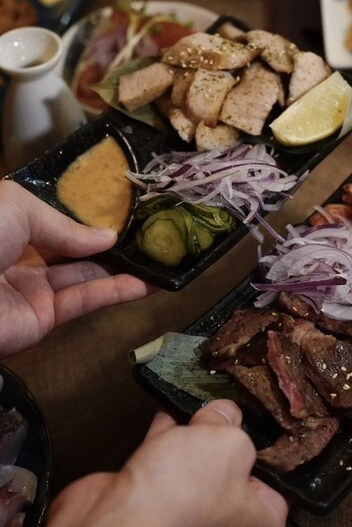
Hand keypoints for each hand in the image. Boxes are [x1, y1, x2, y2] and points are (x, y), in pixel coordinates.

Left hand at [0, 180, 153, 356]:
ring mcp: (33, 288)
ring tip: (161, 261)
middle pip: (74, 248)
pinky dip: (114, 293)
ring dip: (122, 269)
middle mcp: (22, 255)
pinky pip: (83, 302)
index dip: (90, 217)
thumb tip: (107, 238)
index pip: (56, 219)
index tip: (128, 212)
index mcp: (10, 223)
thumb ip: (66, 225)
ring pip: (85, 275)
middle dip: (111, 243)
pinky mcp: (43, 319)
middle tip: (152, 237)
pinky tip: (145, 284)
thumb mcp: (19, 208)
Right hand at [0, 402, 287, 526]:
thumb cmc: (190, 490)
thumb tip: (225, 415)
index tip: (248, 422)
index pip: (274, 487)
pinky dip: (163, 446)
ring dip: (190, 443)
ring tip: (191, 405)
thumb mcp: (228, 443)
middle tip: (218, 408)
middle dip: (220, 444)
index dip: (261, 451)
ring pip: (195, 476)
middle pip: (231, 478)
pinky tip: (163, 416)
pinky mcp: (147, 519)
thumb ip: (230, 423)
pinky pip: (164, 474)